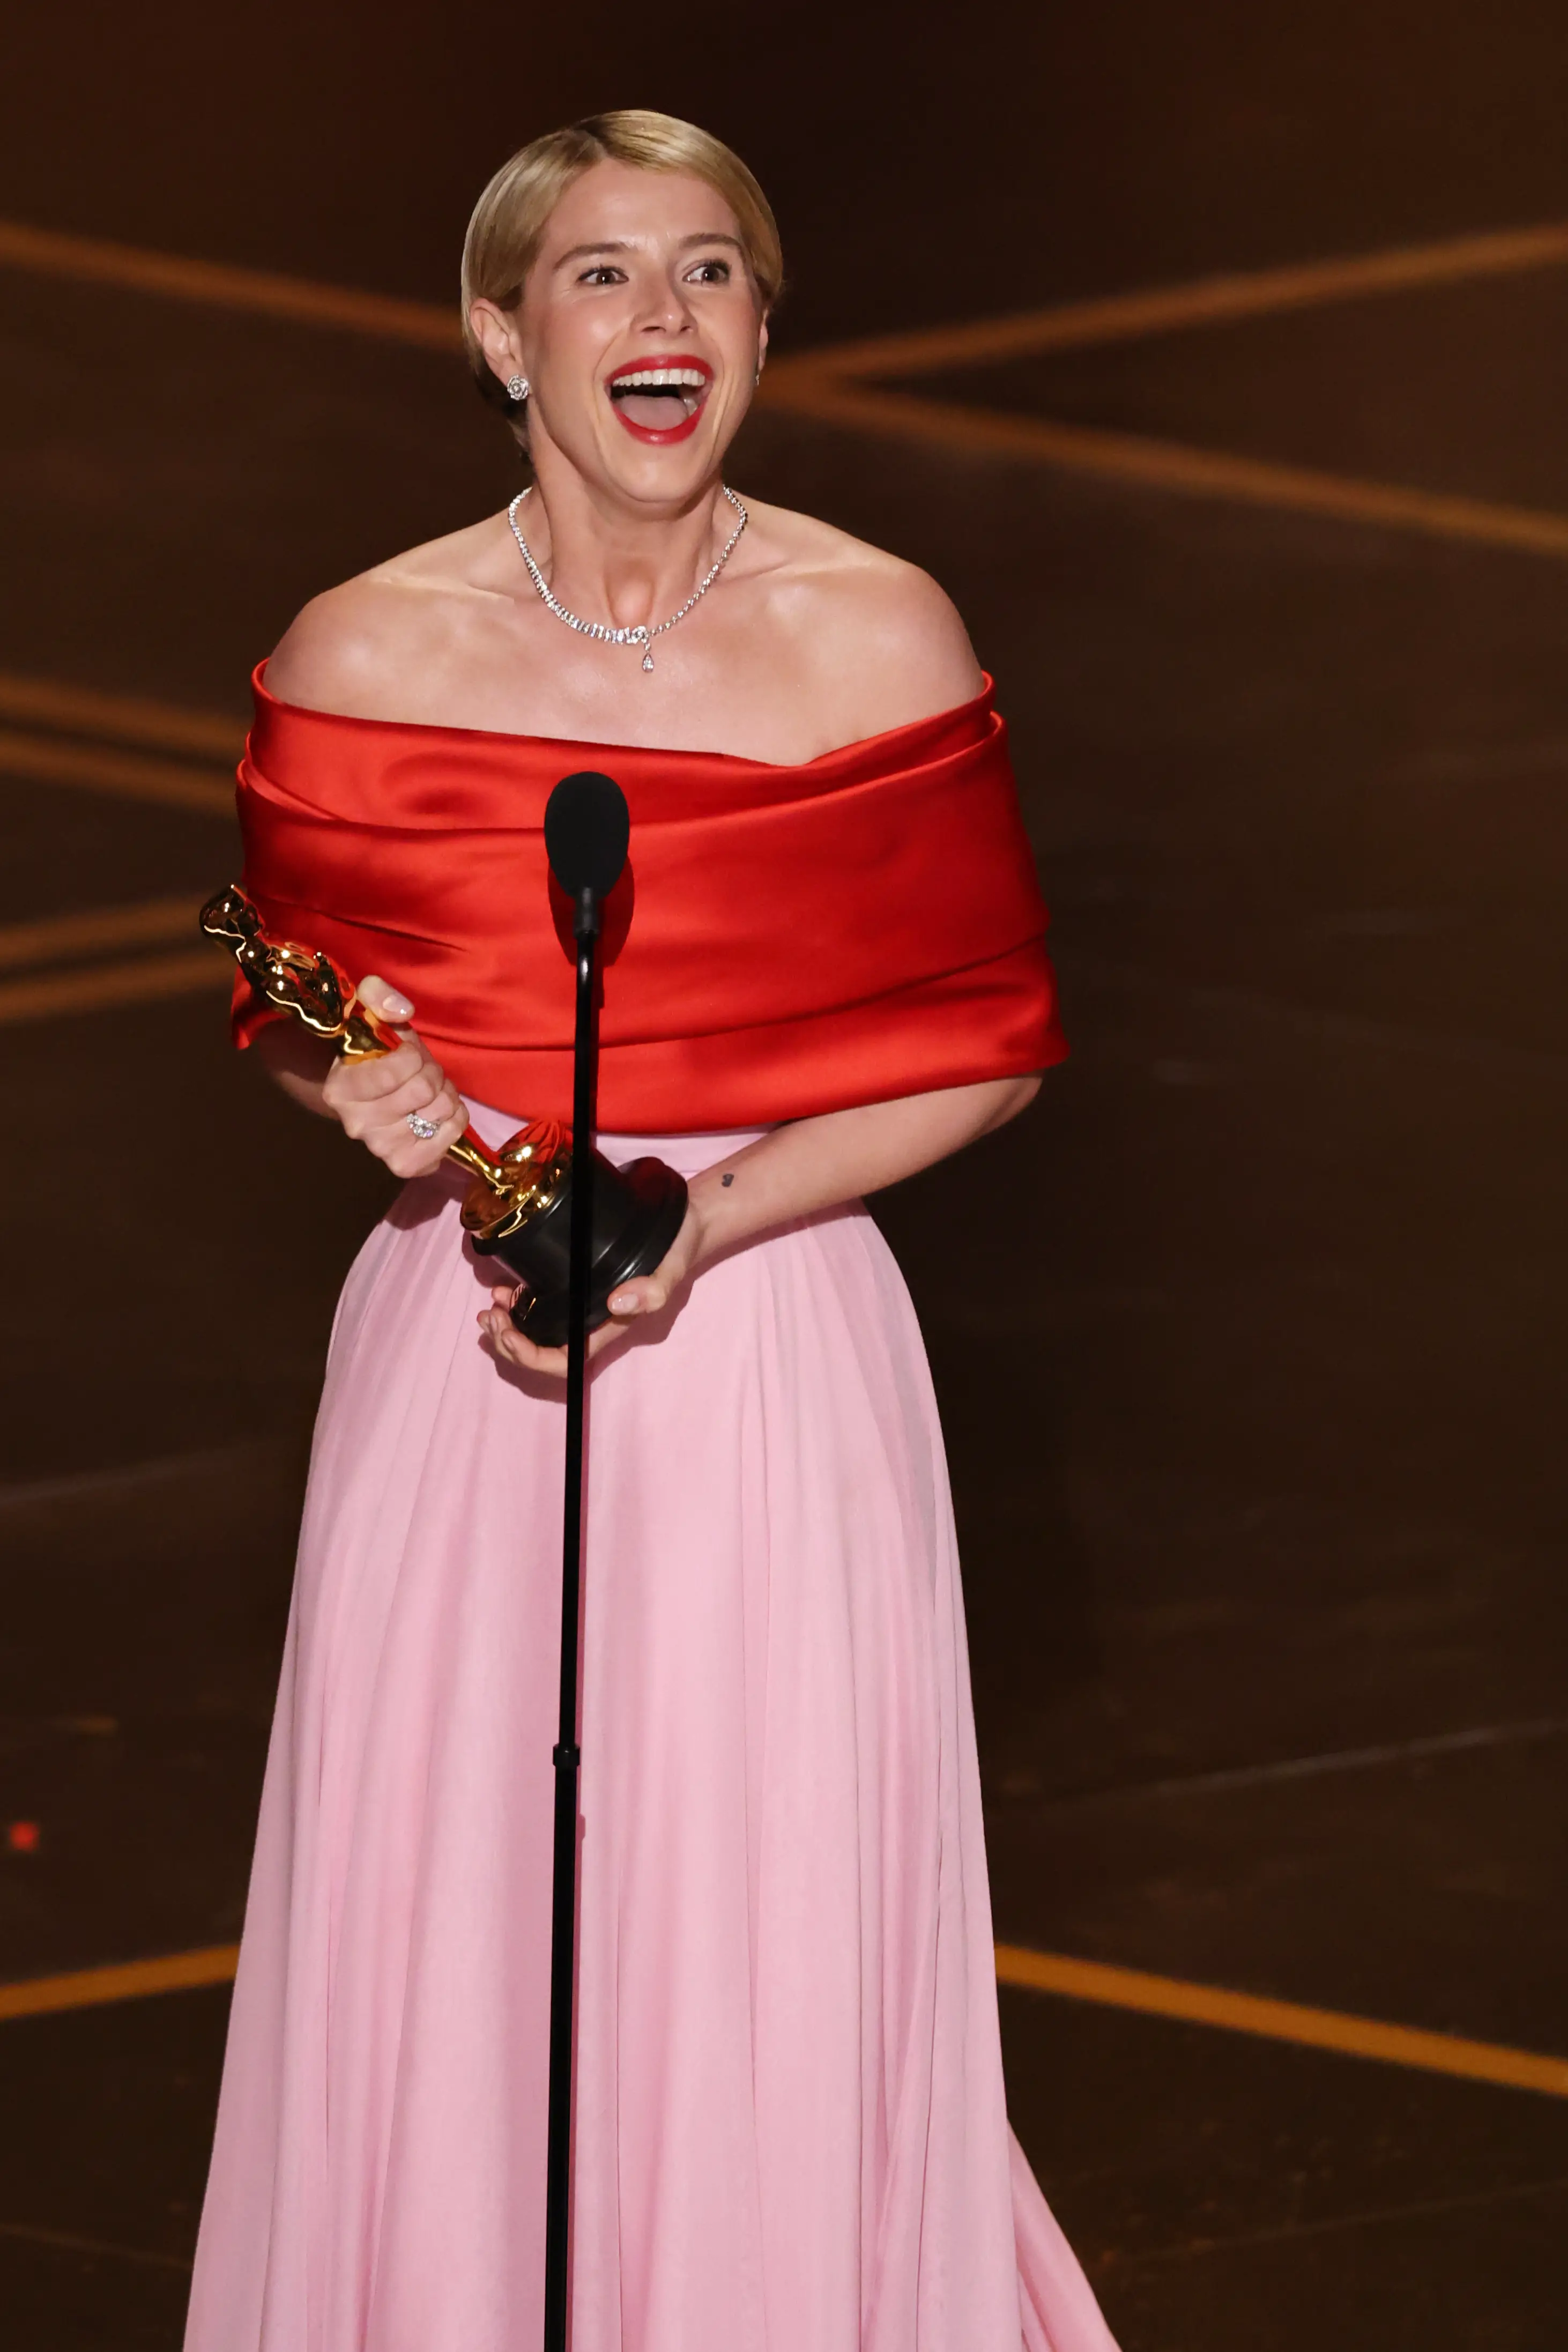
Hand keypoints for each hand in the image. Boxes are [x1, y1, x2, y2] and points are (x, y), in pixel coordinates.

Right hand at [319, 976, 467, 1176]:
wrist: (370, 1094)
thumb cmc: (373, 1051)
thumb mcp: (368, 1011)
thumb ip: (378, 995)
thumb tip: (403, 1012)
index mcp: (339, 1089)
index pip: (397, 1069)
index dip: (413, 1054)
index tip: (406, 1052)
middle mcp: (356, 1125)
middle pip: (424, 1090)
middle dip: (432, 1072)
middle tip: (422, 1070)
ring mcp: (381, 1149)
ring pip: (440, 1112)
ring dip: (445, 1095)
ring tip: (430, 1091)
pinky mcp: (407, 1165)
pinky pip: (449, 1140)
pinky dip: (455, 1121)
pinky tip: (439, 1113)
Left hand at [479, 1197, 706, 1381]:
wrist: (683, 1227)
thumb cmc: (677, 1251)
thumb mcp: (670, 1268)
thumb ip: (651, 1290)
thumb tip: (618, 1305)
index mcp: (608, 1328)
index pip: (563, 1361)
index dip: (530, 1357)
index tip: (508, 1334)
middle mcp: (590, 1322)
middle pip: (540, 1352)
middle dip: (508, 1341)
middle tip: (488, 1316)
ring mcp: (581, 1305)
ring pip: (535, 1332)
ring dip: (507, 1325)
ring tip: (491, 1306)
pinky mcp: (575, 1286)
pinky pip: (540, 1307)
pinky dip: (517, 1304)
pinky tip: (505, 1289)